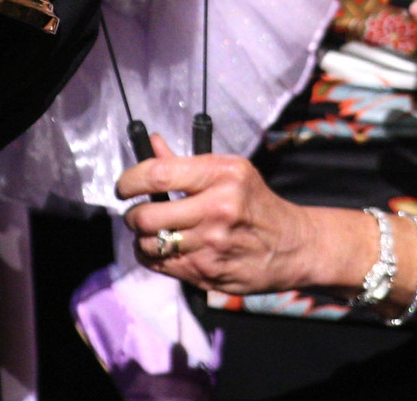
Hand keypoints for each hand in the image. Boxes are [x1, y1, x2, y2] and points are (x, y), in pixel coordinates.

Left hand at [114, 138, 370, 294]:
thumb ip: (185, 163)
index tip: (124, 186)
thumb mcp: (230, 171)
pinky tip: (164, 248)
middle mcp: (217, 210)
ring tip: (152, 232)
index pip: (158, 175)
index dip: (130, 181)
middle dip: (133, 216)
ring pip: (150, 245)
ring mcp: (212, 245)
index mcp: (222, 175)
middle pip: (148, 216)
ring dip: (142, 239)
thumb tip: (151, 144)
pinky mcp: (208, 273)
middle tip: (136, 213)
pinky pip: (162, 266)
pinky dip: (154, 257)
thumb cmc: (256, 203)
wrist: (292, 245)